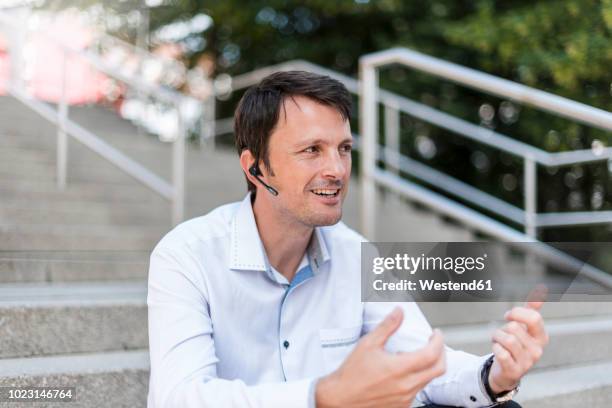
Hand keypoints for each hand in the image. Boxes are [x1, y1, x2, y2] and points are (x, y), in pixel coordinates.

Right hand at [316, 307, 445, 407]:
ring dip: (428, 366)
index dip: (438, 341)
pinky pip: (418, 391)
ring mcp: (405, 399)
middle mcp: (406, 386)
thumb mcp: (368, 344)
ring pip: (428, 380)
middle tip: (435, 343)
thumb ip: (387, 326)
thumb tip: (399, 312)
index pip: (432, 354)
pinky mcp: (402, 407)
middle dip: (442, 353)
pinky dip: (418, 379)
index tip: (436, 334)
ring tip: (414, 356)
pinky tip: (404, 372)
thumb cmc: (351, 373)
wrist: (340, 398)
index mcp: (400, 369)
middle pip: (438, 369)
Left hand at [488, 290, 548, 393]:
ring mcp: (527, 362)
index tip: (508, 316)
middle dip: (502, 328)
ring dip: (496, 337)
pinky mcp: (515, 371)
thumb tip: (540, 291)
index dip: (517, 313)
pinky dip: (495, 349)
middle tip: (502, 335)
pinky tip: (498, 351)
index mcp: (541, 337)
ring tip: (498, 342)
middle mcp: (537, 350)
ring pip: (506, 339)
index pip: (534, 318)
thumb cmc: (516, 346)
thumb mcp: (525, 328)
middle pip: (514, 327)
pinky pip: (501, 353)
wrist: (508, 372)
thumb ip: (530, 311)